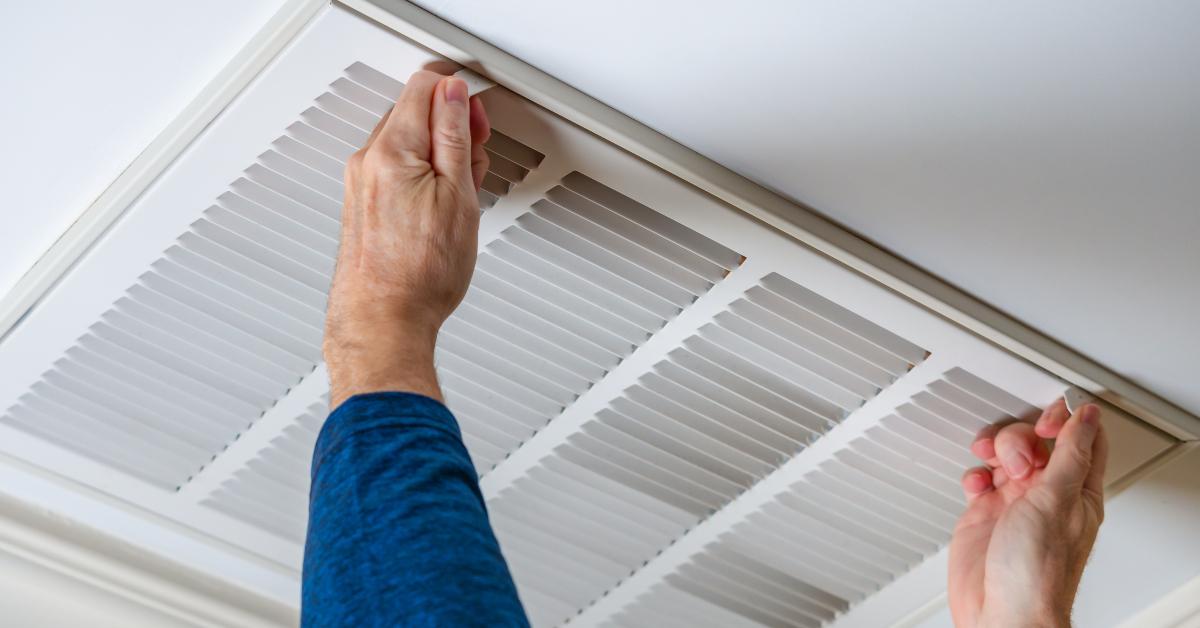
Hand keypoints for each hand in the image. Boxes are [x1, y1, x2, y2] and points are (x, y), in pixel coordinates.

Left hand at [324, 70, 490, 408]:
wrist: (384, 323)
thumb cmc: (420, 275)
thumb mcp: (458, 196)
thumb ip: (455, 135)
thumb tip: (454, 95)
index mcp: (391, 150)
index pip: (423, 87)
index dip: (459, 95)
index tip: (477, 117)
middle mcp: (367, 161)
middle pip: (414, 112)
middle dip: (451, 126)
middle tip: (476, 160)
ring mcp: (361, 183)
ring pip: (406, 143)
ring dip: (438, 155)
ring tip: (461, 193)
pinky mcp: (362, 205)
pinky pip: (395, 170)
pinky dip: (421, 176)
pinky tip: (440, 208)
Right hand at [948, 399, 1106, 627]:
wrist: (1001, 612)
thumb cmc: (1036, 572)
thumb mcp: (1057, 501)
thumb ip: (1070, 454)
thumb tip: (1085, 417)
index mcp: (1076, 490)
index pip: (1081, 439)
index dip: (1064, 419)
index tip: (1045, 421)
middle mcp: (1047, 494)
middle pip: (1036, 440)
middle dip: (1021, 439)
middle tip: (1018, 462)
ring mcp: (1015, 503)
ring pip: (1004, 454)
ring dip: (995, 451)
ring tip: (995, 472)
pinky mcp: (985, 513)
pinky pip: (979, 478)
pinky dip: (974, 474)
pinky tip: (977, 486)